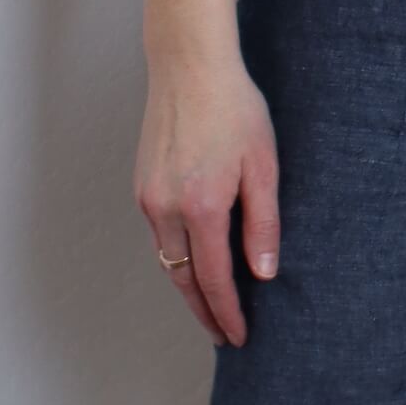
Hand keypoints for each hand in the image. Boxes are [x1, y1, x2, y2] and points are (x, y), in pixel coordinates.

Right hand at [135, 49, 280, 346]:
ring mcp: (149, 197)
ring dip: (188, 287)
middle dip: (204, 312)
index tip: (238, 337)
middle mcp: (166, 208)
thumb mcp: (263, 165)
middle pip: (183, 279)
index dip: (227, 313)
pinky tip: (194, 262)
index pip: (214, 279)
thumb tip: (263, 274)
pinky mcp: (142, 185)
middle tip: (223, 336)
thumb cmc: (234, 109)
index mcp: (201, 207)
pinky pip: (159, 235)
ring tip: (211, 307)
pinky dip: (176, 257)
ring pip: (167, 259)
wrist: (188, 67)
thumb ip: (263, 223)